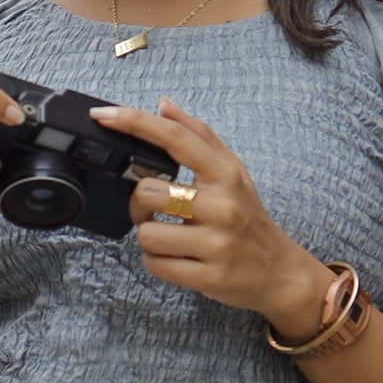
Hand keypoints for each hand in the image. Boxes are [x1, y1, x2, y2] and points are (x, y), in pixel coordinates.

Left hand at [92, 97, 327, 340]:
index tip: (104, 116)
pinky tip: (172, 257)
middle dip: (138, 203)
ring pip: (147, 234)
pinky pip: (157, 266)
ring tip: (165, 235)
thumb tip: (162, 106)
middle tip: (151, 210)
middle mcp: (222, 206)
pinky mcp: (208, 276)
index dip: (134, 123)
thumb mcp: (232, 171)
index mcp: (225, 174)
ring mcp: (216, 243)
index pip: (175, 139)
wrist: (278, 270)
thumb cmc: (248, 218)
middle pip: (149, 192)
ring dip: (146, 236)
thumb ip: (197, 135)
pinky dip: (155, 261)